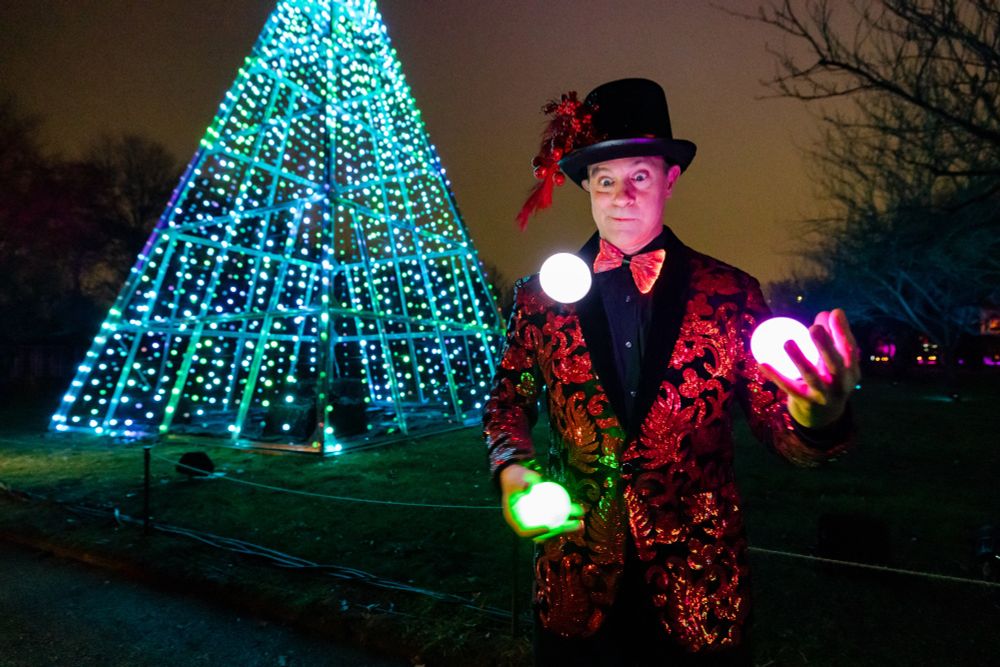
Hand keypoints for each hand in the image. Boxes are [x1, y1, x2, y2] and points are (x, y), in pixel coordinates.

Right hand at [499, 464, 583, 541]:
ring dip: (568, 526)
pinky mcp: (546, 516)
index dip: (536, 533)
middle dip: (558, 532)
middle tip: (569, 525)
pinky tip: (579, 510)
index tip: (548, 527)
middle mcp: (527, 524)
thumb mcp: (515, 480)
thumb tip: (528, 487)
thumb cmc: (514, 478)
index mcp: (515, 520)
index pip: (524, 531)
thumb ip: (520, 485)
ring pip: (553, 526)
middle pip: (543, 533)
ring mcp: (538, 521)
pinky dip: (568, 515)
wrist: (519, 477)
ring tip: (580, 522)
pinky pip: (558, 517)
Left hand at [758, 308, 860, 428]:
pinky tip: (762, 362)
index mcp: (851, 371)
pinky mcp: (804, 401)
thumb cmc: (828, 379)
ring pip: (811, 376)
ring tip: (788, 342)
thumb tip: (824, 313)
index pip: (850, 349)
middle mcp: (840, 384)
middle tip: (814, 328)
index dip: (843, 331)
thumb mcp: (833, 361)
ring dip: (799, 359)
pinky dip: (775, 374)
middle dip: (826, 346)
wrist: (823, 416)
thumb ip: (831, 338)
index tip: (835, 313)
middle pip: (835, 364)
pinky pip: (788, 386)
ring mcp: (822, 395)